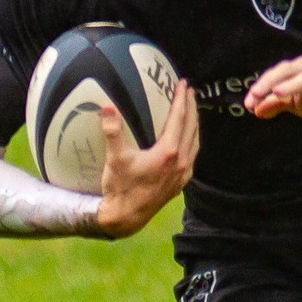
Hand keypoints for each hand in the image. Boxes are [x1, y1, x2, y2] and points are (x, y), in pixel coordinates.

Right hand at [95, 79, 198, 238]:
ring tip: (191, 111)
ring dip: (194, 124)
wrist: (126, 217)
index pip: (179, 119)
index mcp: (168, 153)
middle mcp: (181, 162)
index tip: (184, 84)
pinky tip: (186, 140)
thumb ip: (112, 131)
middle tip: (189, 91)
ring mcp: (183, 174)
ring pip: (195, 142)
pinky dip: (191, 142)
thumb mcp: (114, 158)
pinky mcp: (181, 183)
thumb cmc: (120, 187)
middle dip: (192, 107)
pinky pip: (192, 156)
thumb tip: (107, 107)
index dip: (182, 99)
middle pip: (192, 128)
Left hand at [244, 57, 301, 125]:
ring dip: (292, 85)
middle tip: (256, 95)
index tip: (248, 102)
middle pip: (289, 70)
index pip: (277, 73)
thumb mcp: (298, 103)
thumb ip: (277, 104)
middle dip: (271, 81)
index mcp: (300, 70)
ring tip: (278, 94)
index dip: (261, 85)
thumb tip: (255, 110)